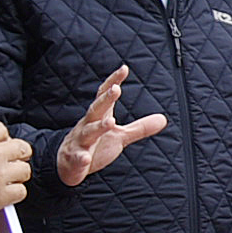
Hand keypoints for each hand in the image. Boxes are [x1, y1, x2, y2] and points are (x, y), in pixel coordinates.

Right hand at [0, 120, 32, 221]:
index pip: (1, 130)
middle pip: (21, 147)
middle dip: (17, 152)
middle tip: (11, 159)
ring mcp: (0, 175)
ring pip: (24, 170)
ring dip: (17, 174)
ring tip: (7, 178)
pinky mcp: (0, 196)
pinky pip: (20, 192)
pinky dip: (14, 193)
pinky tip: (5, 194)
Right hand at [55, 66, 168, 186]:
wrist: (67, 164)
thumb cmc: (95, 145)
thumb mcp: (120, 136)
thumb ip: (140, 127)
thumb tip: (163, 119)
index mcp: (99, 117)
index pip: (104, 95)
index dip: (113, 82)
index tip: (124, 68)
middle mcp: (88, 125)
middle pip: (96, 109)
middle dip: (105, 99)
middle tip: (116, 89)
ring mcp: (80, 141)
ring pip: (88, 132)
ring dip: (99, 127)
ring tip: (111, 122)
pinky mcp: (75, 159)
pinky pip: (77, 158)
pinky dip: (80, 158)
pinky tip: (85, 159)